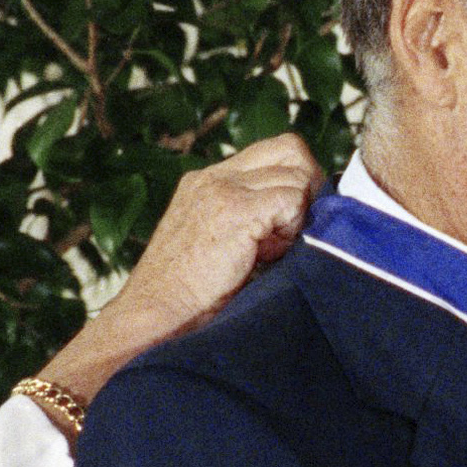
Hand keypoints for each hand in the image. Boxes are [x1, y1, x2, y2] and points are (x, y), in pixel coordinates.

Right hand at [35, 133, 322, 409]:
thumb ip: (253, 219)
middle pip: (291, 150)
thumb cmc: (193, 297)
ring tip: (269, 251)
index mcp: (209, 180)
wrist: (158, 316)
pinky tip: (266, 255)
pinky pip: (290, 200)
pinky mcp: (233, 208)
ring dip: (296, 216)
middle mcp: (214, 175)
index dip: (298, 182)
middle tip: (292, 232)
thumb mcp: (221, 243)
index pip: (276, 152)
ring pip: (296, 176)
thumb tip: (305, 214)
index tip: (290, 224)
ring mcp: (221, 187)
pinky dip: (289, 229)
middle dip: (308, 189)